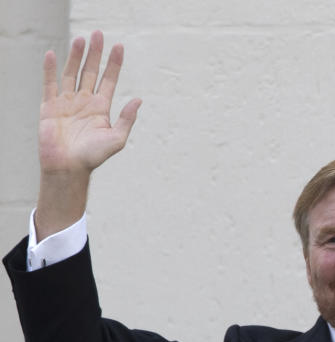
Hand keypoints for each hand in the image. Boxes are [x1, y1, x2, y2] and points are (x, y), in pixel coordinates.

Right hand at [38, 31, 140, 175]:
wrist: (68, 168)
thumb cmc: (93, 157)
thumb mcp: (117, 139)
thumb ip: (127, 119)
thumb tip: (139, 100)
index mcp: (101, 108)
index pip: (109, 80)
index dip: (114, 64)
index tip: (119, 46)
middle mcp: (84, 102)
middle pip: (90, 72)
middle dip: (94, 54)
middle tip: (98, 34)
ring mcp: (67, 102)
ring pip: (72, 74)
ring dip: (76, 56)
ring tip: (81, 39)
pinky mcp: (50, 106)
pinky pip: (50, 84)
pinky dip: (50, 69)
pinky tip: (52, 54)